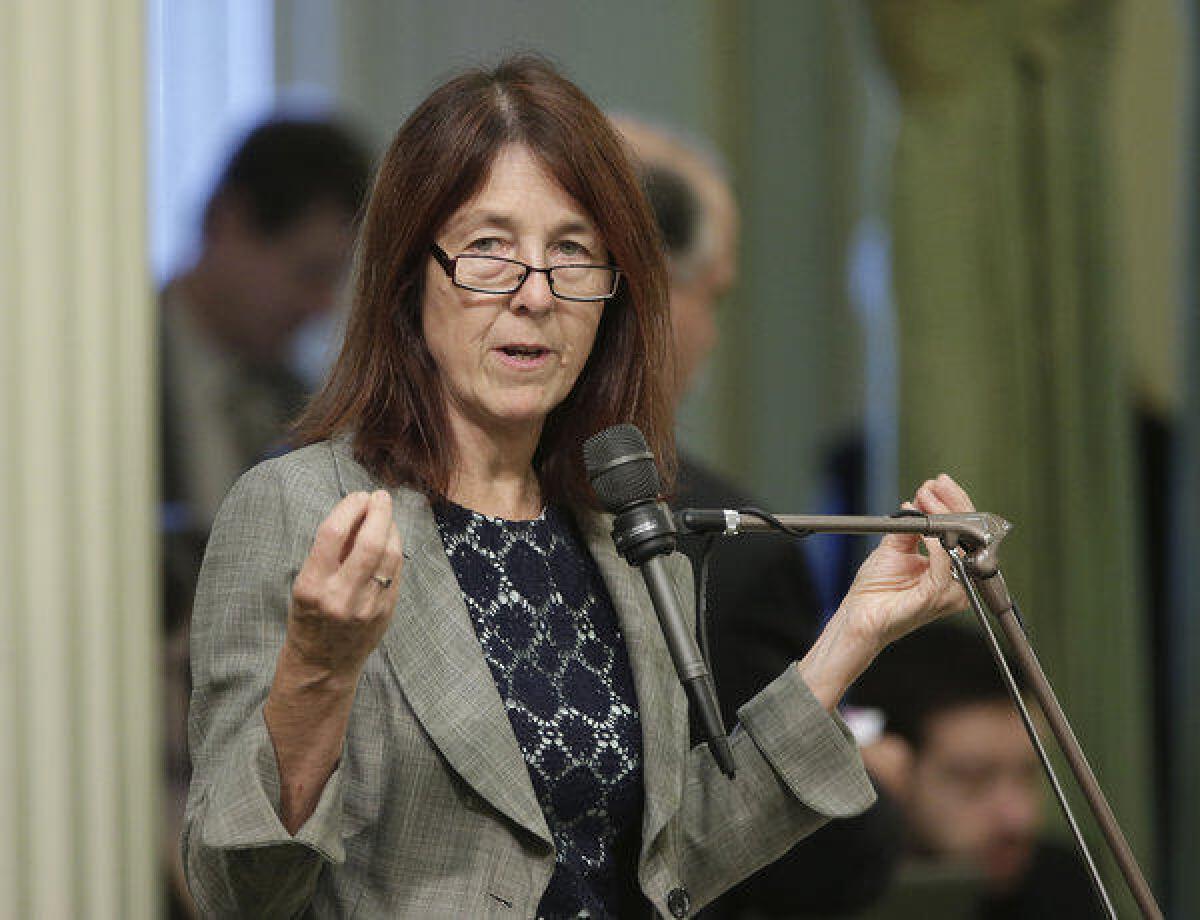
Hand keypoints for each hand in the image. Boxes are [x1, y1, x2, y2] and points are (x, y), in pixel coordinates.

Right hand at [284, 489, 403, 681]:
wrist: (323, 665)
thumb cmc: (309, 618)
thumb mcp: (305, 584)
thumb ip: (330, 552)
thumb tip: (357, 512)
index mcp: (312, 585)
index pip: (332, 533)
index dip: (349, 507)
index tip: (358, 496)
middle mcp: (340, 596)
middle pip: (369, 541)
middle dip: (379, 512)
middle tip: (380, 497)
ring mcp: (367, 606)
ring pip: (389, 555)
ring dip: (391, 528)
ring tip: (386, 515)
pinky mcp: (385, 612)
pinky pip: (396, 572)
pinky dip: (395, 550)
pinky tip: (390, 540)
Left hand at [839, 473, 972, 651]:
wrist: (859, 616)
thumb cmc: (876, 590)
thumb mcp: (894, 548)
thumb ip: (910, 528)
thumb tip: (917, 504)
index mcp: (949, 569)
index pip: (962, 531)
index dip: (952, 504)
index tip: (936, 484)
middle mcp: (955, 580)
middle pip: (969, 535)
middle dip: (952, 504)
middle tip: (933, 486)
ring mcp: (950, 590)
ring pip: (960, 545)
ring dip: (943, 516)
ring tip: (925, 498)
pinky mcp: (937, 597)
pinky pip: (944, 563)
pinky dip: (936, 541)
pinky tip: (926, 526)